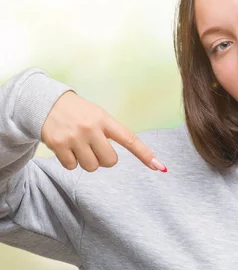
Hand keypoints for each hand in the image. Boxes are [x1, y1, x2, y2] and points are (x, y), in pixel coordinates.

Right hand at [41, 91, 166, 172]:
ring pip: (91, 166)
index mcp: (105, 120)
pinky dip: (70, 161)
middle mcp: (91, 128)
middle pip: (110, 161)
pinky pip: (72, 166)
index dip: (145, 154)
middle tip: (95, 147)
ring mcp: (74, 137)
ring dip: (87, 161)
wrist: (46, 102)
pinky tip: (67, 147)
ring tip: (79, 146)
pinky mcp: (57, 145)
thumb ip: (111, 132)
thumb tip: (124, 155)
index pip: (130, 139)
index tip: (159, 166)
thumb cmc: (79, 113)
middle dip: (104, 159)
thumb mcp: (98, 116)